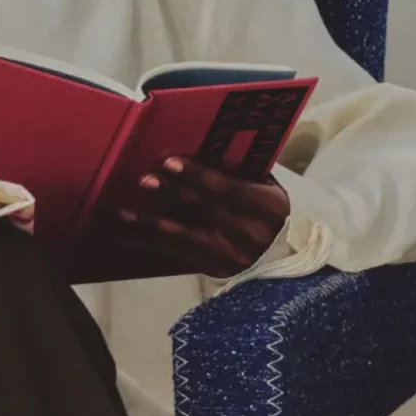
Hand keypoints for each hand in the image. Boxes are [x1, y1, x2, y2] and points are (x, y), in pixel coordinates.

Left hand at [108, 156, 289, 276]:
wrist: (288, 257)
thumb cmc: (272, 210)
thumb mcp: (267, 186)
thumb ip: (239, 171)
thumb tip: (200, 146)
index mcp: (269, 206)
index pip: (230, 189)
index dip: (199, 175)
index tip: (171, 162)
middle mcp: (252, 233)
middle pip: (205, 210)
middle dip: (171, 194)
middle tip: (144, 180)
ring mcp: (233, 255)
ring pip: (187, 237)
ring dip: (154, 224)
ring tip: (126, 213)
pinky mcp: (216, 268)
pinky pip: (179, 256)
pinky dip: (152, 245)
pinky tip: (129, 236)